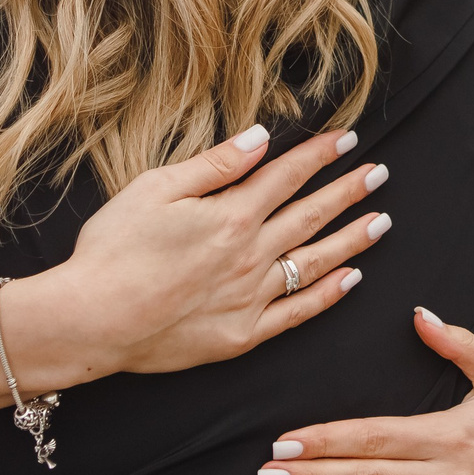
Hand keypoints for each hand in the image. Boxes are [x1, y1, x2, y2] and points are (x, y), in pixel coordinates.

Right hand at [58, 124, 393, 380]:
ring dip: (351, 239)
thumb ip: (215, 165)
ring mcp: (250, 298)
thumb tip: (260, 138)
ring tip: (381, 221)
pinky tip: (350, 279)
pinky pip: (297, 312)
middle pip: (310, 215)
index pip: (286, 176)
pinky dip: (327, 294)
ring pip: (314, 262)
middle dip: (348, 191)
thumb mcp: (155, 189)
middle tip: (380, 174)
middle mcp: (250, 256)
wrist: (92, 320)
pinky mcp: (242, 336)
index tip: (348, 138)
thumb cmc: (113, 250)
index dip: (320, 155)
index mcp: (230, 216)